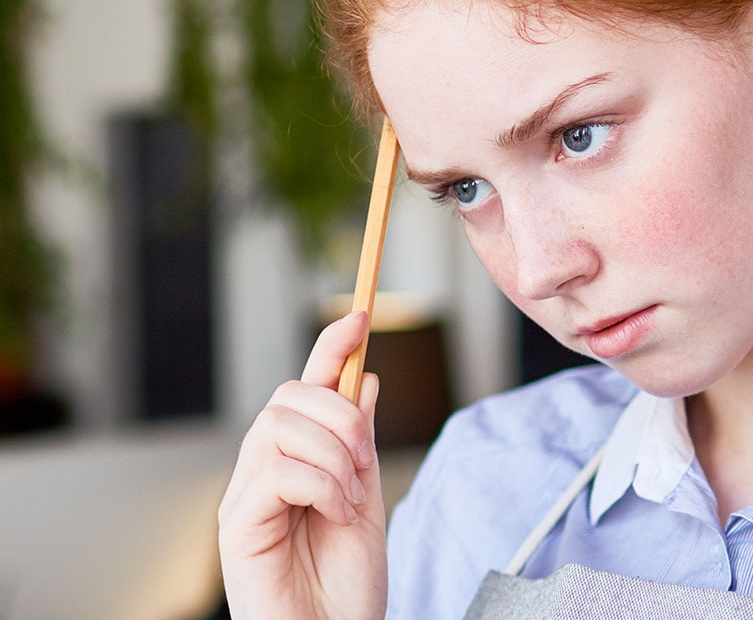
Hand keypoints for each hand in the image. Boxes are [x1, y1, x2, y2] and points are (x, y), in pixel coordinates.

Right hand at [218, 312, 386, 618]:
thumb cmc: (347, 583)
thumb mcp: (367, 497)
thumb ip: (361, 442)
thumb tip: (365, 377)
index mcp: (296, 459)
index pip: (306, 388)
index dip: (330, 347)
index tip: (360, 316)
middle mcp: (262, 470)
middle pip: (289, 396)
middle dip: (341, 417)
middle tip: (365, 465)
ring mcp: (245, 496)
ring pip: (281, 426)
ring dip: (335, 457)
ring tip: (351, 502)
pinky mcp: (236, 524)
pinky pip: (278, 470)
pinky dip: (322, 487)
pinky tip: (337, 516)